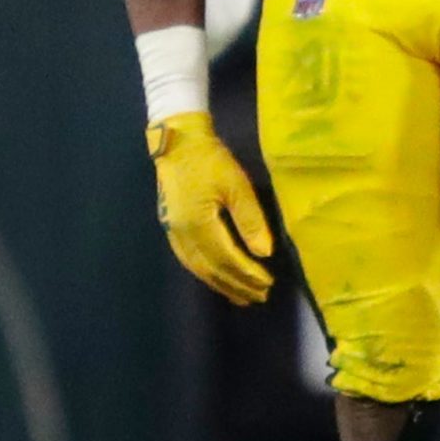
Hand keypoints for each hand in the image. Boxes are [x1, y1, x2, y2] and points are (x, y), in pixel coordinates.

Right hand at [146, 111, 274, 303]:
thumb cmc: (211, 160)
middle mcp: (183, 235)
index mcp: (199, 224)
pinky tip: (217, 278)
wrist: (178, 143)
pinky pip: (190, 260)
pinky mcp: (171, 227)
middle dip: (237, 285)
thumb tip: (264, 253)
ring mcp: (174, 232)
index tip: (268, 284)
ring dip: (222, 284)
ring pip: (199, 268)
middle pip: (212, 269)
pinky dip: (206, 274)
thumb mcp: (236, 186)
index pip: (227, 259)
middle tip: (259, 297)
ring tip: (242, 296)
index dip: (247, 274)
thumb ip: (250, 220)